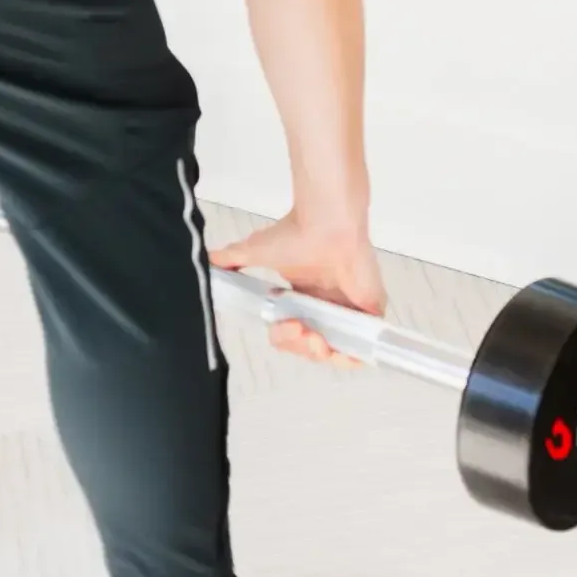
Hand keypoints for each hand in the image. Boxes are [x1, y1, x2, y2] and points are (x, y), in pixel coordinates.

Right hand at [210, 209, 386, 366]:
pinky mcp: (370, 308)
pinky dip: (353, 356)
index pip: (293, 332)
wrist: (327, 220)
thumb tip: (206, 260)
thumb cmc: (296, 232)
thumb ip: (231, 259)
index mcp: (304, 296)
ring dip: (319, 353)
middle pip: (311, 345)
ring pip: (335, 350)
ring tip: (316, 342)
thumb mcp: (254, 250)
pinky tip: (339, 352)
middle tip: (297, 331)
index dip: (284, 338)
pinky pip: (365, 345)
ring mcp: (349, 307)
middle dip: (300, 347)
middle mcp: (326, 304)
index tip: (280, 325)